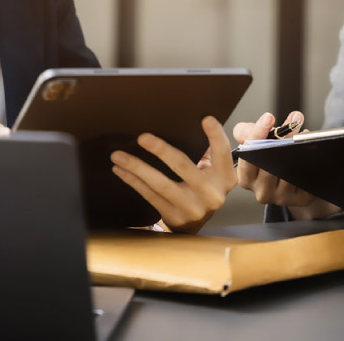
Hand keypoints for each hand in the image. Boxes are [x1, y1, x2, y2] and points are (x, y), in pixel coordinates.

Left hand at [110, 116, 236, 233]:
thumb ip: (207, 153)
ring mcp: (192, 208)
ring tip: (118, 155)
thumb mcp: (213, 172)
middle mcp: (212, 194)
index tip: (205, 118)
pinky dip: (133, 181)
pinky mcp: (174, 217)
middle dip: (161, 150)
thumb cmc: (202, 187)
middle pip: (183, 166)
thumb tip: (184, 124)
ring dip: (137, 167)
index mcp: (224, 177)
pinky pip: (150, 195)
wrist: (195, 225)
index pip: (222, 153)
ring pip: (161, 184)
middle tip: (142, 137)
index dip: (215, 136)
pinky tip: (120, 170)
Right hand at [233, 112, 340, 219]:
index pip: (247, 158)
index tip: (268, 117)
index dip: (257, 136)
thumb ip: (247, 132)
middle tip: (294, 121)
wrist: (291, 183)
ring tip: (306, 134)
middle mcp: (261, 191)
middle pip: (270, 165)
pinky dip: (309, 162)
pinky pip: (304, 179)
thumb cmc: (269, 161)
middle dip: (283, 139)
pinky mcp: (300, 200)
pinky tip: (313, 149)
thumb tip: (262, 122)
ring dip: (298, 150)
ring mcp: (281, 198)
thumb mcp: (254, 145)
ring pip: (289, 172)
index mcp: (246, 178)